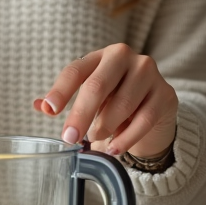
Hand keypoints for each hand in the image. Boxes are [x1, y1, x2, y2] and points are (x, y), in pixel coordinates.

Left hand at [35, 44, 177, 158]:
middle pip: (97, 86)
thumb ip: (66, 100)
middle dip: (80, 115)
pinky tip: (114, 148)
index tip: (50, 110)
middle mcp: (124, 58)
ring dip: (105, 128)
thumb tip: (39, 105)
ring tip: (96, 138)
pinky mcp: (165, 94)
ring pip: (122, 105)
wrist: (155, 108)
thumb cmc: (115, 100)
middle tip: (69, 137)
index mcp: (100, 56)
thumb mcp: (90, 98)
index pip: (76, 70)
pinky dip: (126, 138)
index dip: (61, 90)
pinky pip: (144, 120)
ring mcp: (148, 73)